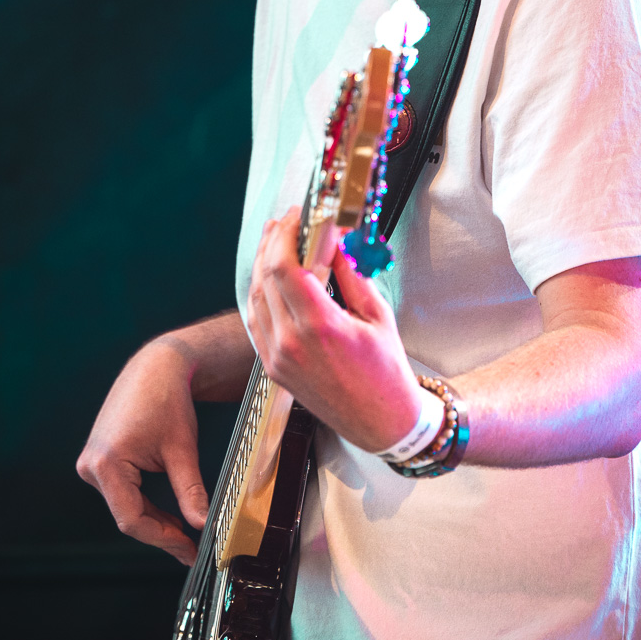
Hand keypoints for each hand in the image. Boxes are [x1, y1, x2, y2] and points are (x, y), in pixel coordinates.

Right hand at [76, 338, 208, 565]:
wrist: (155, 367)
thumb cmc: (167, 400)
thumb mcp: (182, 449)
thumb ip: (190, 491)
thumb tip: (203, 526)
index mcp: (105, 463)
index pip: (131, 519)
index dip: (163, 539)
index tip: (189, 550)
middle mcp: (91, 466)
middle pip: (127, 516)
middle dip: (161, 533)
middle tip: (191, 550)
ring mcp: (92, 464)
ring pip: (126, 507)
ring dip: (155, 521)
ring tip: (185, 536)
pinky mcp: (100, 461)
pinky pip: (123, 494)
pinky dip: (146, 506)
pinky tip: (170, 517)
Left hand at [246, 208, 420, 452]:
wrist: (381, 423)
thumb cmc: (386, 373)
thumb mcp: (377, 315)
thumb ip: (352, 273)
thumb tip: (335, 238)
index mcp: (321, 328)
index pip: (285, 266)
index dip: (287, 233)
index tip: (298, 216)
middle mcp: (291, 343)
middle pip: (265, 276)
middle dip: (273, 241)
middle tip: (286, 221)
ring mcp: (277, 358)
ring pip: (254, 297)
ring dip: (261, 263)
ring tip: (274, 239)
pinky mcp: (272, 368)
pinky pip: (256, 321)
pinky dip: (259, 292)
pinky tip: (268, 276)